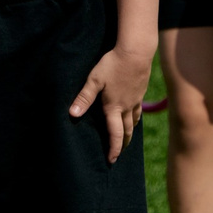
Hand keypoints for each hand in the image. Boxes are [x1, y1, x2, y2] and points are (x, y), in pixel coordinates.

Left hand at [68, 44, 153, 163]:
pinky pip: (138, 110)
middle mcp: (126, 107)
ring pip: (134, 121)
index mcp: (114, 107)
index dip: (114, 148)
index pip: (115, 134)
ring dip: (130, 132)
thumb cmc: (113, 64)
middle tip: (118, 154)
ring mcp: (136, 100)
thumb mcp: (95, 80)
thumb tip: (72, 114)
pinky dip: (135, 117)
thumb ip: (84, 98)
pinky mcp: (140, 91)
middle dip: (122, 144)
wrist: (136, 52)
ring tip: (126, 138)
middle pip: (127, 131)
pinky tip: (133, 114)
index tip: (112, 160)